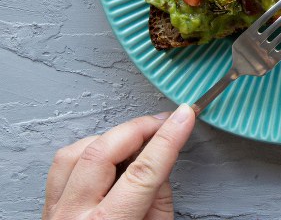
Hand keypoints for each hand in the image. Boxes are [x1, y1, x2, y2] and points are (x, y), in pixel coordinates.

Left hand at [43, 104, 195, 219]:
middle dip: (139, 127)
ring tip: (136, 143)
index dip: (168, 138)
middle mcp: (75, 216)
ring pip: (79, 150)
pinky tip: (109, 156)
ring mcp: (56, 209)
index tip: (185, 116)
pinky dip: (90, 149)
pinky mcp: (48, 204)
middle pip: (105, 150)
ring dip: (112, 138)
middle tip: (165, 121)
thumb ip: (159, 196)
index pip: (143, 170)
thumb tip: (160, 159)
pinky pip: (65, 162)